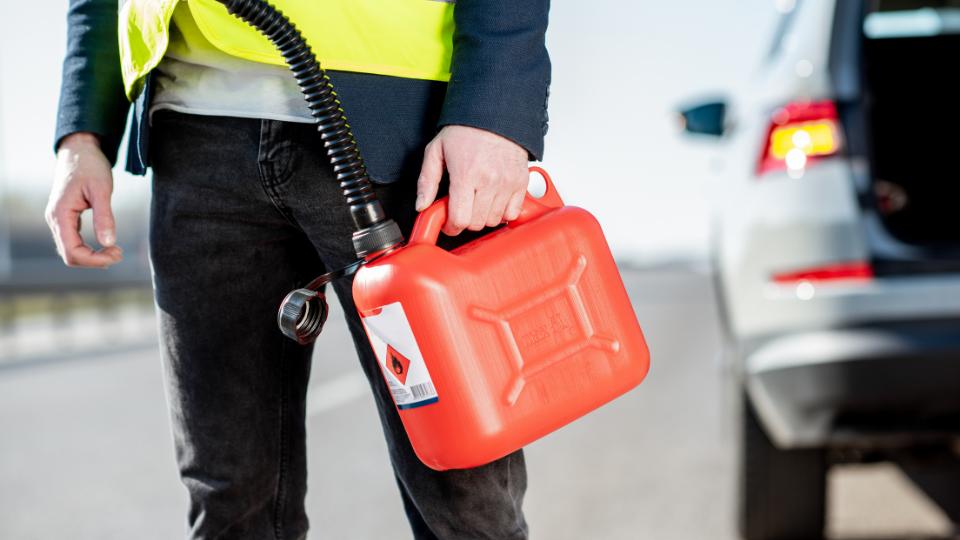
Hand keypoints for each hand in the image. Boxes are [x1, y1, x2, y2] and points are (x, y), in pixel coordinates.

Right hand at [45, 132, 122, 267]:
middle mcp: (55, 220)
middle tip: (119, 253)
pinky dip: (89, 248)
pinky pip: (73, 241)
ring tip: (116, 250)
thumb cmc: (90, 166)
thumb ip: (104, 216)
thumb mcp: (102, 190)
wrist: (80, 150)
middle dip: (95, 260)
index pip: (72, 251)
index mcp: (60, 214)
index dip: (94, 260)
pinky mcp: (66, 218)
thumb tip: (109, 243)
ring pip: (71, 250)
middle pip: (70, 255)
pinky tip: (106, 244)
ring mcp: (59, 219)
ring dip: (92, 256)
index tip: (117, 253)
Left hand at [416, 125, 528, 235]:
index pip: (460, 219)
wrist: (495, 113)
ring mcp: (507, 183)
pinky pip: (512, 213)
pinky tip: (493, 202)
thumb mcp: (437, 150)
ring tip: (476, 202)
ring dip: (483, 217)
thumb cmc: (467, 129)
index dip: (451, 227)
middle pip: (476, 223)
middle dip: (465, 221)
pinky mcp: (521, 182)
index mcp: (466, 174)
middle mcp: (489, 181)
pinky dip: (503, 213)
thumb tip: (422, 205)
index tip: (449, 223)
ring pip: (494, 220)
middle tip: (461, 209)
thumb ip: (427, 181)